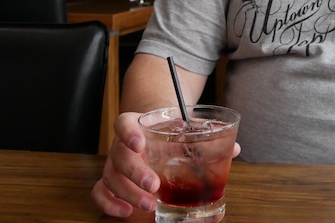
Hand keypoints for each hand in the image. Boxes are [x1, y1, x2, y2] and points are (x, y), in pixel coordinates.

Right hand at [91, 111, 242, 216]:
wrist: (156, 129)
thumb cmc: (172, 131)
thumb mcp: (187, 128)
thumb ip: (205, 135)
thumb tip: (234, 148)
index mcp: (139, 125)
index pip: (124, 123)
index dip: (129, 133)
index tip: (140, 143)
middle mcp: (123, 144)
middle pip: (118, 156)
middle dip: (135, 173)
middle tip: (154, 186)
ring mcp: (115, 163)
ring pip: (110, 177)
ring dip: (128, 193)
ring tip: (151, 204)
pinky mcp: (112, 180)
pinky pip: (100, 192)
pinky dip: (108, 203)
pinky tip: (125, 212)